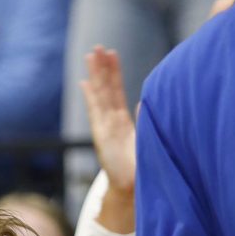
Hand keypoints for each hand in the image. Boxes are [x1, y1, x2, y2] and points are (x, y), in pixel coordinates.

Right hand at [81, 47, 135, 196]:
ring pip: (100, 95)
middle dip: (102, 68)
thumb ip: (147, 120)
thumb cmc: (142, 166)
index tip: (112, 53)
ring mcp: (105, 127)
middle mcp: (111, 121)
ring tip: (91, 55)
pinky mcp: (101, 135)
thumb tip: (147, 101)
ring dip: (95, 75)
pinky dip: (91, 96)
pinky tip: (85, 83)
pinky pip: (96, 111)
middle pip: (105, 88)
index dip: (114, 73)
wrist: (132, 188)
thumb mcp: (149, 139)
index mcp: (122, 121)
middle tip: (98, 47)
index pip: (117, 91)